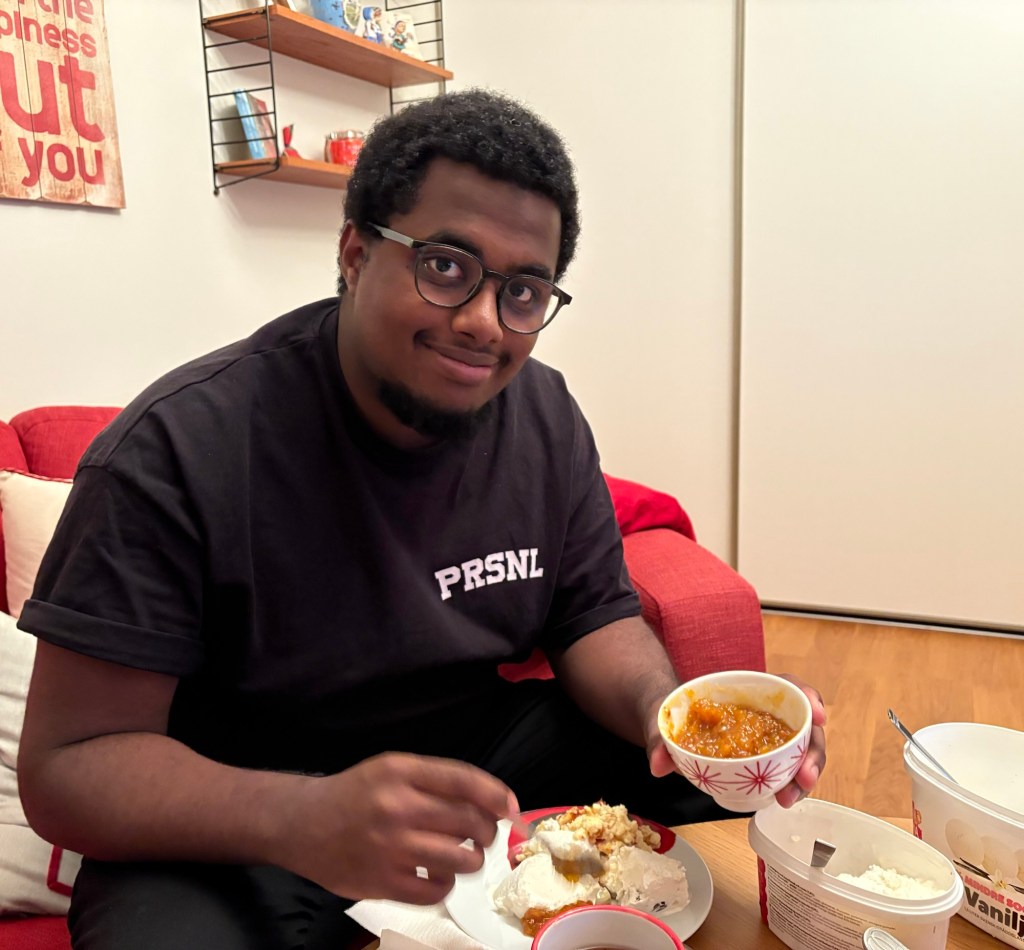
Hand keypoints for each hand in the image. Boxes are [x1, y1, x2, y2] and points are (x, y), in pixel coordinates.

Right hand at [280, 752, 516, 903]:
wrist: (301, 823)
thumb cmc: (355, 794)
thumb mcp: (392, 770)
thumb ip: (436, 781)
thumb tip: (492, 802)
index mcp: (401, 771)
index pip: (463, 780)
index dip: (496, 794)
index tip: (512, 808)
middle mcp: (397, 807)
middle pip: (468, 821)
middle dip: (487, 831)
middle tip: (483, 834)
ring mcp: (390, 848)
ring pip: (460, 858)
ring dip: (470, 859)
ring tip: (462, 855)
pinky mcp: (382, 883)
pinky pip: (435, 890)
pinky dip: (445, 884)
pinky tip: (436, 875)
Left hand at [644, 674, 827, 805]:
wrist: (669, 726)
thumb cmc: (673, 713)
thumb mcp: (662, 715)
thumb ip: (660, 735)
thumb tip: (658, 763)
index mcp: (748, 691)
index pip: (788, 685)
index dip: (808, 696)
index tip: (817, 715)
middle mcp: (766, 713)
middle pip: (804, 726)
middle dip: (812, 752)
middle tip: (804, 777)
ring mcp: (769, 739)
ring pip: (802, 753)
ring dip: (805, 776)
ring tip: (788, 798)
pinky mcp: (766, 762)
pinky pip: (788, 772)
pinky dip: (791, 786)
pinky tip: (783, 800)